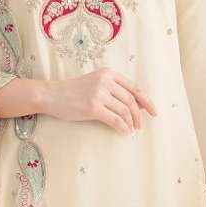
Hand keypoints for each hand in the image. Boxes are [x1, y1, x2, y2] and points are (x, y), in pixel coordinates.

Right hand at [41, 69, 157, 134]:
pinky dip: (122, 127)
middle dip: (139, 115)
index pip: (134, 88)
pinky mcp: (92, 107)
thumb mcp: (95, 83)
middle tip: (140, 126)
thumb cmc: (73, 91)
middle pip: (131, 100)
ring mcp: (99, 94)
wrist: (51, 95)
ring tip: (131, 130)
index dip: (146, 101)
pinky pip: (115, 119)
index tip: (153, 111)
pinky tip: (124, 132)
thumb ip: (114, 90)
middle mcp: (105, 81)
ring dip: (131, 123)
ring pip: (124, 110)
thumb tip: (136, 105)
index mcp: (108, 74)